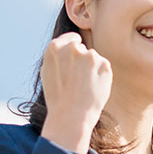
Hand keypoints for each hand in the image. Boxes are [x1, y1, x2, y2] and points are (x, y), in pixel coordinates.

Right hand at [39, 32, 112, 153]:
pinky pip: (103, 67)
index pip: (72, 38)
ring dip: (91, 68)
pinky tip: (93, 87)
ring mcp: (90, 55)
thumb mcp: (48, 71)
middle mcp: (73, 48)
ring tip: (83, 86)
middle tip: (76, 80)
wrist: (72, 114)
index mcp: (55, 47)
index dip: (74, 47)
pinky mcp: (104, 64)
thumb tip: (68, 45)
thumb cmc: (58, 96)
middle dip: (82, 60)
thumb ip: (57, 55)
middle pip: (83, 49)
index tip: (75, 57)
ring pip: (94, 59)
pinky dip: (101, 75)